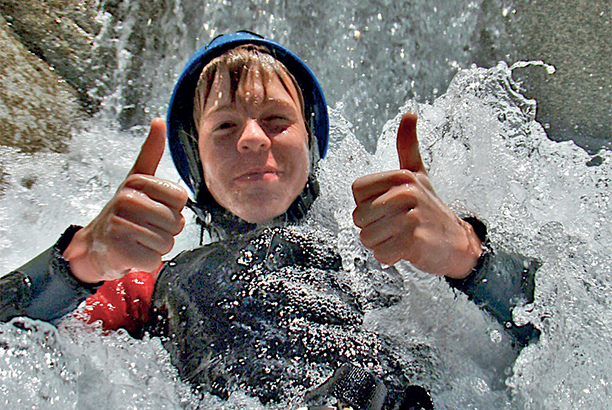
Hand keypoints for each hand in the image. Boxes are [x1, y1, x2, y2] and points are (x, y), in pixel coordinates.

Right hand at [63, 118, 187, 282]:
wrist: (96, 245)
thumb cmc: (124, 211)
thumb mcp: (137, 179)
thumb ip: (151, 152)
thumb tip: (159, 120)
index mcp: (137, 183)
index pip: (180, 198)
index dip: (173, 209)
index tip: (155, 208)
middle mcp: (127, 201)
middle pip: (176, 222)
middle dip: (166, 230)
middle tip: (145, 228)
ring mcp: (121, 225)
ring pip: (167, 243)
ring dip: (157, 247)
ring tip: (138, 240)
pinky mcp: (119, 251)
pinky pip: (155, 260)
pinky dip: (148, 262)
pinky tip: (133, 253)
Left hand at [352, 112, 481, 278]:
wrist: (458, 242)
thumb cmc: (431, 208)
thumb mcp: (418, 174)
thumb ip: (408, 145)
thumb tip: (409, 113)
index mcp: (401, 176)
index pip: (357, 192)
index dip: (367, 204)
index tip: (387, 207)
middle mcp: (405, 193)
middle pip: (359, 217)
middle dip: (372, 227)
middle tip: (396, 226)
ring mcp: (410, 217)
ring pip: (367, 237)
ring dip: (381, 243)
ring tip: (401, 237)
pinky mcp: (414, 241)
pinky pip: (381, 254)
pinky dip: (390, 257)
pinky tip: (406, 250)